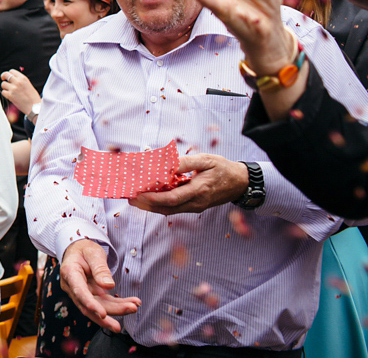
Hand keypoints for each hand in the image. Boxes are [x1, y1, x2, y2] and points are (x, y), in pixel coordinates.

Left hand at [0, 70, 39, 116]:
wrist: (34, 107)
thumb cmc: (33, 97)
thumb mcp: (28, 84)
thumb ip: (20, 80)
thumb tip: (12, 78)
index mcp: (23, 78)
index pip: (12, 71)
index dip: (9, 74)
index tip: (8, 77)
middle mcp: (18, 82)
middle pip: (5, 74)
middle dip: (3, 76)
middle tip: (4, 79)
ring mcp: (13, 88)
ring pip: (3, 84)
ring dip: (5, 87)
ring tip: (9, 91)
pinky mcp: (10, 95)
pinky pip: (3, 92)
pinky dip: (5, 94)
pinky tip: (9, 96)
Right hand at [58, 239, 139, 332]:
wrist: (80, 251)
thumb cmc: (85, 250)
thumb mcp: (93, 253)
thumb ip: (100, 268)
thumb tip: (109, 286)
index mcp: (70, 273)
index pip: (79, 291)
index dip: (90, 304)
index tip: (103, 314)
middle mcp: (73, 286)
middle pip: (89, 305)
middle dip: (109, 312)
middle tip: (128, 313)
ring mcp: (82, 293)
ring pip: (99, 307)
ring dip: (117, 310)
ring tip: (134, 307)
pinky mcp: (92, 296)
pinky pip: (105, 303)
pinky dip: (118, 305)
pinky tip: (132, 304)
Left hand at [130, 153, 248, 214]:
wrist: (241, 183)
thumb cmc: (223, 168)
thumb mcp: (206, 160)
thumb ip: (185, 163)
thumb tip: (166, 164)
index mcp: (199, 190)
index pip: (173, 198)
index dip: (154, 199)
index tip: (139, 195)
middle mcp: (196, 202)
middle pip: (168, 208)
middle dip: (147, 205)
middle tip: (130, 198)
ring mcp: (196, 206)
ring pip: (170, 210)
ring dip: (152, 207)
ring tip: (136, 200)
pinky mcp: (195, 206)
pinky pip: (175, 208)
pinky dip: (161, 205)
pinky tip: (151, 199)